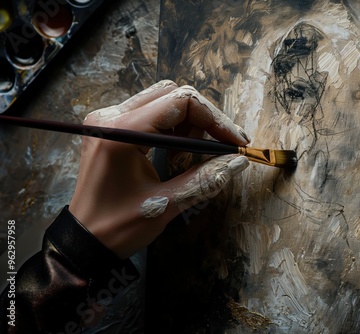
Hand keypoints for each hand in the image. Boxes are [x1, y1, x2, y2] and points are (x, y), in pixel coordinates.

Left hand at [68, 80, 249, 258]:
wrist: (83, 240)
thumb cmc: (117, 227)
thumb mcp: (164, 205)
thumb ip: (204, 180)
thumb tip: (238, 162)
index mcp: (120, 132)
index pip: (180, 102)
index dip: (215, 120)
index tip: (236, 142)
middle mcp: (111, 117)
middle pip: (171, 95)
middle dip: (204, 119)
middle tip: (224, 146)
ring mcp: (108, 120)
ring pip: (163, 101)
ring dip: (189, 123)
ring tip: (200, 154)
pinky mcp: (111, 128)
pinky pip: (151, 114)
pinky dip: (174, 129)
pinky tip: (180, 153)